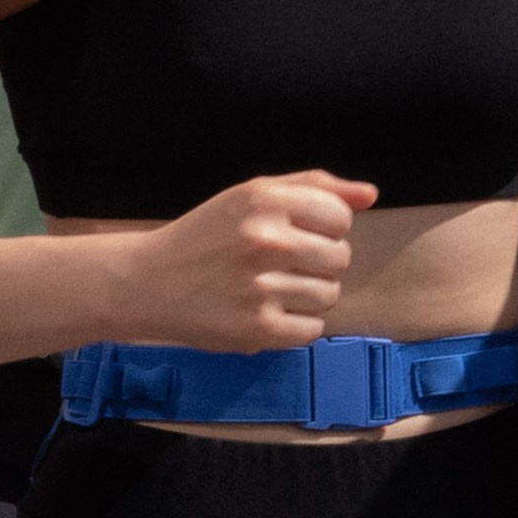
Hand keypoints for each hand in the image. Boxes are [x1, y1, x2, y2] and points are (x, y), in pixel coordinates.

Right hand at [110, 171, 374, 351]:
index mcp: (264, 200)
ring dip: (308, 295)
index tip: (295, 234)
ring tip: (271, 289)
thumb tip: (370, 195)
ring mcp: (260, 288)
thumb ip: (314, 187)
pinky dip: (295, 325)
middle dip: (318, 262)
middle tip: (280, 265)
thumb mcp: (251, 195)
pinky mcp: (257, 330)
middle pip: (340, 257)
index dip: (325, 228)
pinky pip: (312, 329)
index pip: (340, 216)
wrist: (147, 282)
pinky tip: (266, 312)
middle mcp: (264, 241)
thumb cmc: (206, 236)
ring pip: (329, 295)